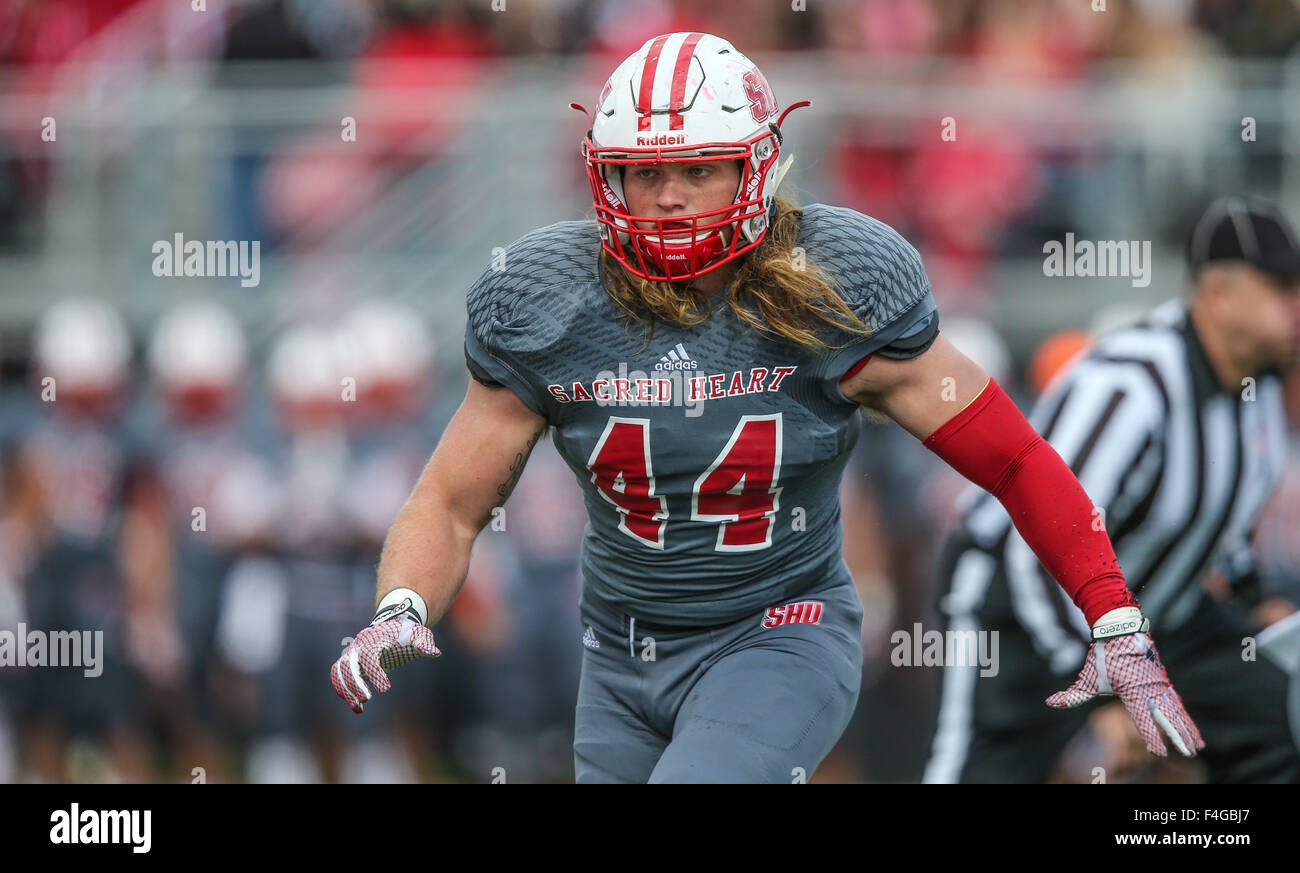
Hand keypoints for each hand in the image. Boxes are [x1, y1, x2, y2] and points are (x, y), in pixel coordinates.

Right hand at [330, 616, 439, 713]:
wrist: (393, 627)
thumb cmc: (407, 633)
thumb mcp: (419, 635)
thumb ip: (425, 643)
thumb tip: (435, 652)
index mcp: (376, 639)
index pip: (369, 656)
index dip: (375, 673)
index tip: (386, 689)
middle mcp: (360, 646)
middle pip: (348, 664)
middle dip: (355, 683)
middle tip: (367, 699)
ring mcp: (352, 654)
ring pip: (339, 671)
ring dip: (346, 690)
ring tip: (359, 709)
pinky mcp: (350, 664)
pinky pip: (340, 677)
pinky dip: (345, 692)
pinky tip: (358, 709)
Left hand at [1046, 607, 1204, 757]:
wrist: (1120, 628)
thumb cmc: (1102, 655)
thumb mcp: (1087, 677)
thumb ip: (1072, 694)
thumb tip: (1050, 702)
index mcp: (1132, 691)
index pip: (1143, 719)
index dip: (1151, 737)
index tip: (1159, 752)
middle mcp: (1149, 689)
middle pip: (1167, 718)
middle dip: (1178, 737)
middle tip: (1190, 754)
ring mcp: (1159, 684)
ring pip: (1176, 711)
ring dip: (1188, 729)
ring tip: (1197, 747)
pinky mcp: (1164, 680)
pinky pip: (1177, 702)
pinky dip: (1186, 716)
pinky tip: (1192, 728)